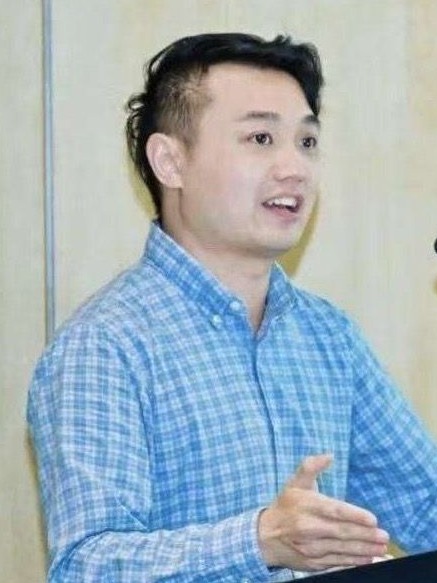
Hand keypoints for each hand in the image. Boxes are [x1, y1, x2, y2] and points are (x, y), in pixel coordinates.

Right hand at [258, 454, 389, 571]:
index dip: (354, 515)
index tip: (373, 519)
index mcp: (306, 505)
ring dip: (363, 550)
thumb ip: (311, 466)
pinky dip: (353, 562)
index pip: (334, 510)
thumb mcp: (295, 483)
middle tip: (384, 537)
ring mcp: (310, 547)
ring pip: (341, 550)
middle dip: (365, 535)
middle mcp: (308, 527)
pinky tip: (367, 560)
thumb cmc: (285, 506)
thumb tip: (330, 455)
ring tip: (381, 549)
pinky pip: (336, 563)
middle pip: (341, 532)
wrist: (265, 537)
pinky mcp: (312, 563)